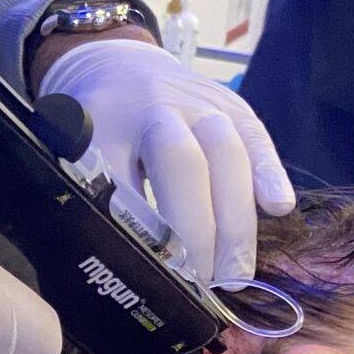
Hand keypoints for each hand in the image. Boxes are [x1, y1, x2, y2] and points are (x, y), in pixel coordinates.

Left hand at [35, 40, 294, 289]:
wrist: (121, 67)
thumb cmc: (99, 130)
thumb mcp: (75, 158)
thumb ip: (90, 201)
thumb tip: (110, 276)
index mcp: (103, 125)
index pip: (119, 178)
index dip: (139, 229)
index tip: (155, 276)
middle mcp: (154, 108)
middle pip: (181, 162)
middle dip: (196, 230)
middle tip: (203, 286)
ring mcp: (198, 103)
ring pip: (226, 151)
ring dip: (235, 219)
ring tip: (235, 274)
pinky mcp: (233, 106)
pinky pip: (256, 137)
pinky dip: (269, 173)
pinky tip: (278, 208)